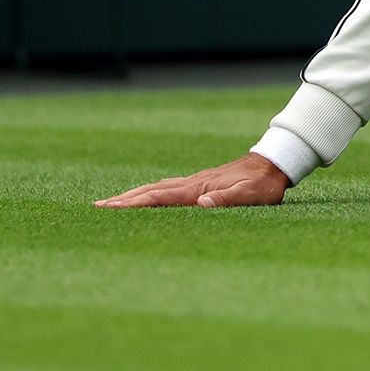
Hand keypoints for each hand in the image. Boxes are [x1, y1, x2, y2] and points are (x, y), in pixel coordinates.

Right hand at [94, 152, 289, 208]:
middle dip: (123, 200)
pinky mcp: (199, 184)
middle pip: (150, 191)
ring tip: (111, 204)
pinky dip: (149, 194)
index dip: (134, 203)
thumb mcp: (252, 195)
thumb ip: (229, 199)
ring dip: (132, 196)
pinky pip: (166, 189)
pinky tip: (145, 198)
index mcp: (198, 189)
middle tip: (96, 207)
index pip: (159, 196)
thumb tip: (203, 204)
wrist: (273, 163)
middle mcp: (191, 184)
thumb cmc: (264, 184)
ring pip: (156, 188)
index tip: (109, 208)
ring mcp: (193, 182)